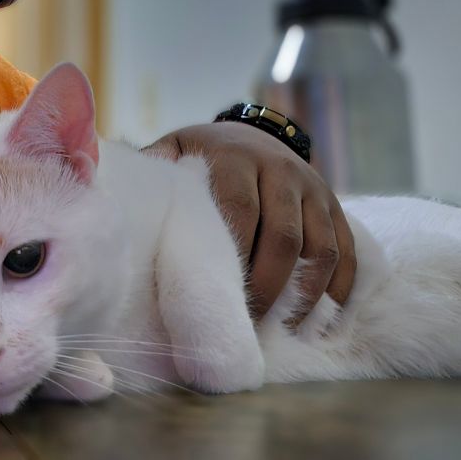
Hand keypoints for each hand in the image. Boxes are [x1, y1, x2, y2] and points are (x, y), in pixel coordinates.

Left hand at [141, 122, 355, 322]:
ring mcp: (313, 188)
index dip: (233, 257)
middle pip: (284, 235)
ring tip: (283, 327)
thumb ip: (154, 171)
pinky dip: (338, 287)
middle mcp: (280, 169)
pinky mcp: (334, 205)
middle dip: (268, 285)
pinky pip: (346, 250)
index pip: (240, 211)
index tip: (217, 294)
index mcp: (235, 158)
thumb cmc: (201, 157)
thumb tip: (114, 197)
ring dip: (306, 293)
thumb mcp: (174, 152)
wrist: (249, 134)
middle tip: (249, 321)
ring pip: (321, 247)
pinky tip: (322, 316)